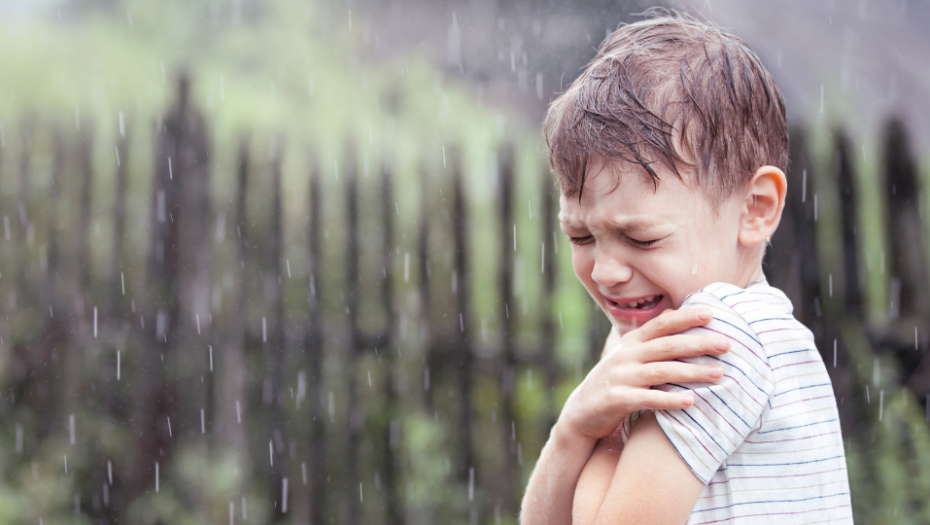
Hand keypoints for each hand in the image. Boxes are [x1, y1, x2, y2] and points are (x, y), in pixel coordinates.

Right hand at [556, 307, 730, 442]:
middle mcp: (626, 356)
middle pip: (666, 346)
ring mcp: (620, 377)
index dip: (685, 317)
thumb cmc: (616, 382)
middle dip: (698, 343)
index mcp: (632, 342)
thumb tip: (675, 316)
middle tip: (726, 344)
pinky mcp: (616, 400)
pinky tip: (690, 401)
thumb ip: (650, 340)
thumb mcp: (628, 356)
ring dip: (691, 372)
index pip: (661, 324)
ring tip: (719, 374)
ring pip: (661, 371)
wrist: (581, 412)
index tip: (711, 313)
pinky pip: (647, 399)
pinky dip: (669, 399)